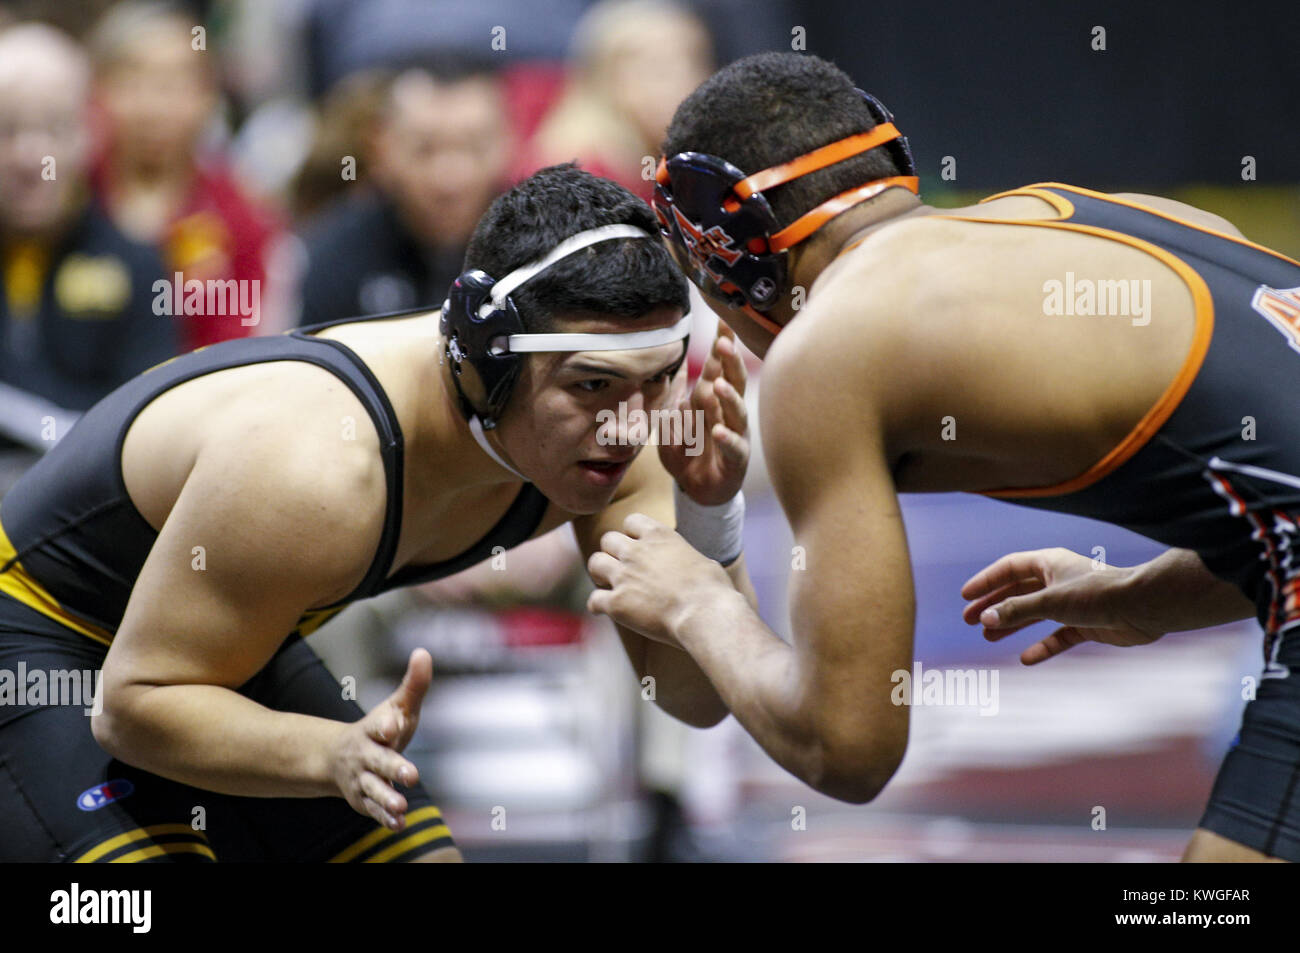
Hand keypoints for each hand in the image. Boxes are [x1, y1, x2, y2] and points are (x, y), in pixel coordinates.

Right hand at [330, 649, 430, 829]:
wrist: (340, 757)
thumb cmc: (381, 729)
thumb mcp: (397, 706)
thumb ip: (414, 684)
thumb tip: (423, 652)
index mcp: (374, 729)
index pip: (379, 725)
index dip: (386, 724)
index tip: (393, 725)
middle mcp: (366, 754)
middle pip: (379, 760)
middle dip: (393, 767)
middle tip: (412, 775)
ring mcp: (363, 778)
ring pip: (374, 789)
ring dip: (388, 797)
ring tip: (403, 805)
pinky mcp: (365, 800)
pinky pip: (375, 810)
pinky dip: (385, 817)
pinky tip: (399, 824)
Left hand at [587, 513, 735, 645]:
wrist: (705, 614)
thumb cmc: (713, 590)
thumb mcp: (703, 562)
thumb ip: (685, 559)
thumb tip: (690, 565)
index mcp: (659, 535)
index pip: (631, 521)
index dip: (632, 534)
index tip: (638, 547)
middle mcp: (636, 551)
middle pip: (608, 539)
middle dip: (613, 553)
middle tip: (622, 568)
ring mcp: (623, 576)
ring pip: (595, 563)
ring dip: (600, 573)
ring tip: (609, 585)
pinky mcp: (616, 603)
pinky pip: (594, 600)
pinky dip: (598, 606)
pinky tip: (607, 611)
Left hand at [659, 321, 748, 505]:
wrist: (697, 490)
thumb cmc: (687, 453)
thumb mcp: (670, 426)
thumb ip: (671, 404)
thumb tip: (675, 384)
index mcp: (713, 400)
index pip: (718, 368)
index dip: (721, 346)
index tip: (722, 323)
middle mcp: (729, 414)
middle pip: (734, 382)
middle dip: (730, 362)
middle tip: (723, 343)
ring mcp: (736, 435)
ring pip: (738, 412)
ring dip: (729, 397)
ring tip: (719, 385)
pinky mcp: (736, 461)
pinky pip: (735, 448)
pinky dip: (727, 439)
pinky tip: (719, 430)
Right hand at [960, 548, 1164, 664]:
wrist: (1144, 607)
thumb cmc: (1098, 594)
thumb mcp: (1050, 601)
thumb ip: (1017, 610)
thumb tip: (986, 618)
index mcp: (1049, 563)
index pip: (1009, 569)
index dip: (986, 581)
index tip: (965, 596)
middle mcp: (1058, 581)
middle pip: (1018, 592)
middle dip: (994, 605)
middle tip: (969, 620)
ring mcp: (1072, 604)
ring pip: (1034, 614)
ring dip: (1012, 624)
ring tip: (988, 636)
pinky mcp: (1086, 624)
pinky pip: (1057, 636)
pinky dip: (1042, 646)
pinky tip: (1026, 658)